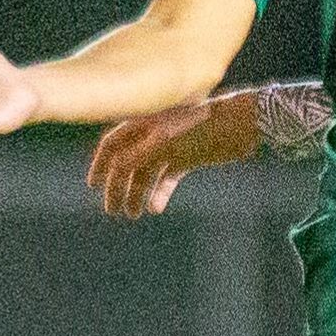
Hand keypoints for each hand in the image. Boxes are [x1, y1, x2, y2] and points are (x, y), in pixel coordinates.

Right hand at [87, 94, 258, 217]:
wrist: (243, 121)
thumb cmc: (205, 126)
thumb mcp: (169, 140)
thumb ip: (142, 151)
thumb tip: (117, 169)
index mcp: (144, 123)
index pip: (113, 144)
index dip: (101, 164)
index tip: (92, 186)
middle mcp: (154, 133)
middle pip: (128, 162)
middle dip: (118, 186)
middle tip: (112, 211)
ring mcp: (172, 146)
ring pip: (148, 172)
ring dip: (138, 192)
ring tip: (132, 214)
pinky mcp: (190, 156)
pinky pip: (169, 176)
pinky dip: (161, 192)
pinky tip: (155, 208)